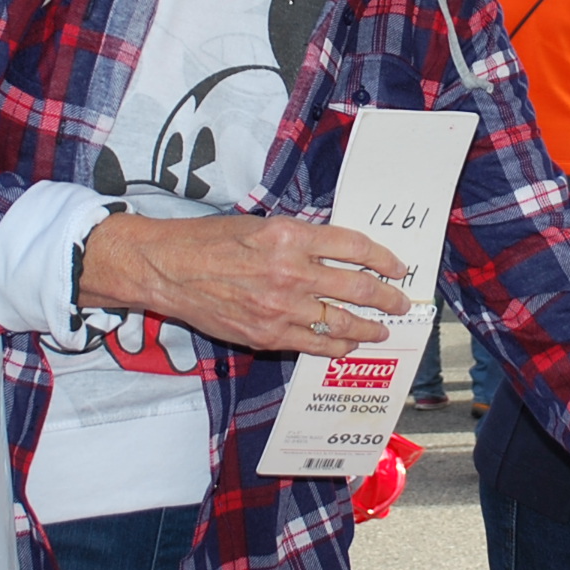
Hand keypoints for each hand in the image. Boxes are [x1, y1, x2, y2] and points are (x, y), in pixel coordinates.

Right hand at [79, 211, 410, 355]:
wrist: (168, 269)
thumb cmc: (212, 240)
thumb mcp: (263, 224)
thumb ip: (304, 239)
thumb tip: (342, 253)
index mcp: (292, 236)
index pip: (356, 247)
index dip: (385, 259)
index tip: (399, 267)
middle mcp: (291, 272)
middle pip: (358, 288)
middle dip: (388, 298)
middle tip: (401, 302)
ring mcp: (280, 308)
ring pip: (342, 322)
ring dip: (369, 327)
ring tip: (382, 329)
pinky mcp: (267, 335)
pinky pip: (314, 345)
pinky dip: (337, 345)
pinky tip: (349, 343)